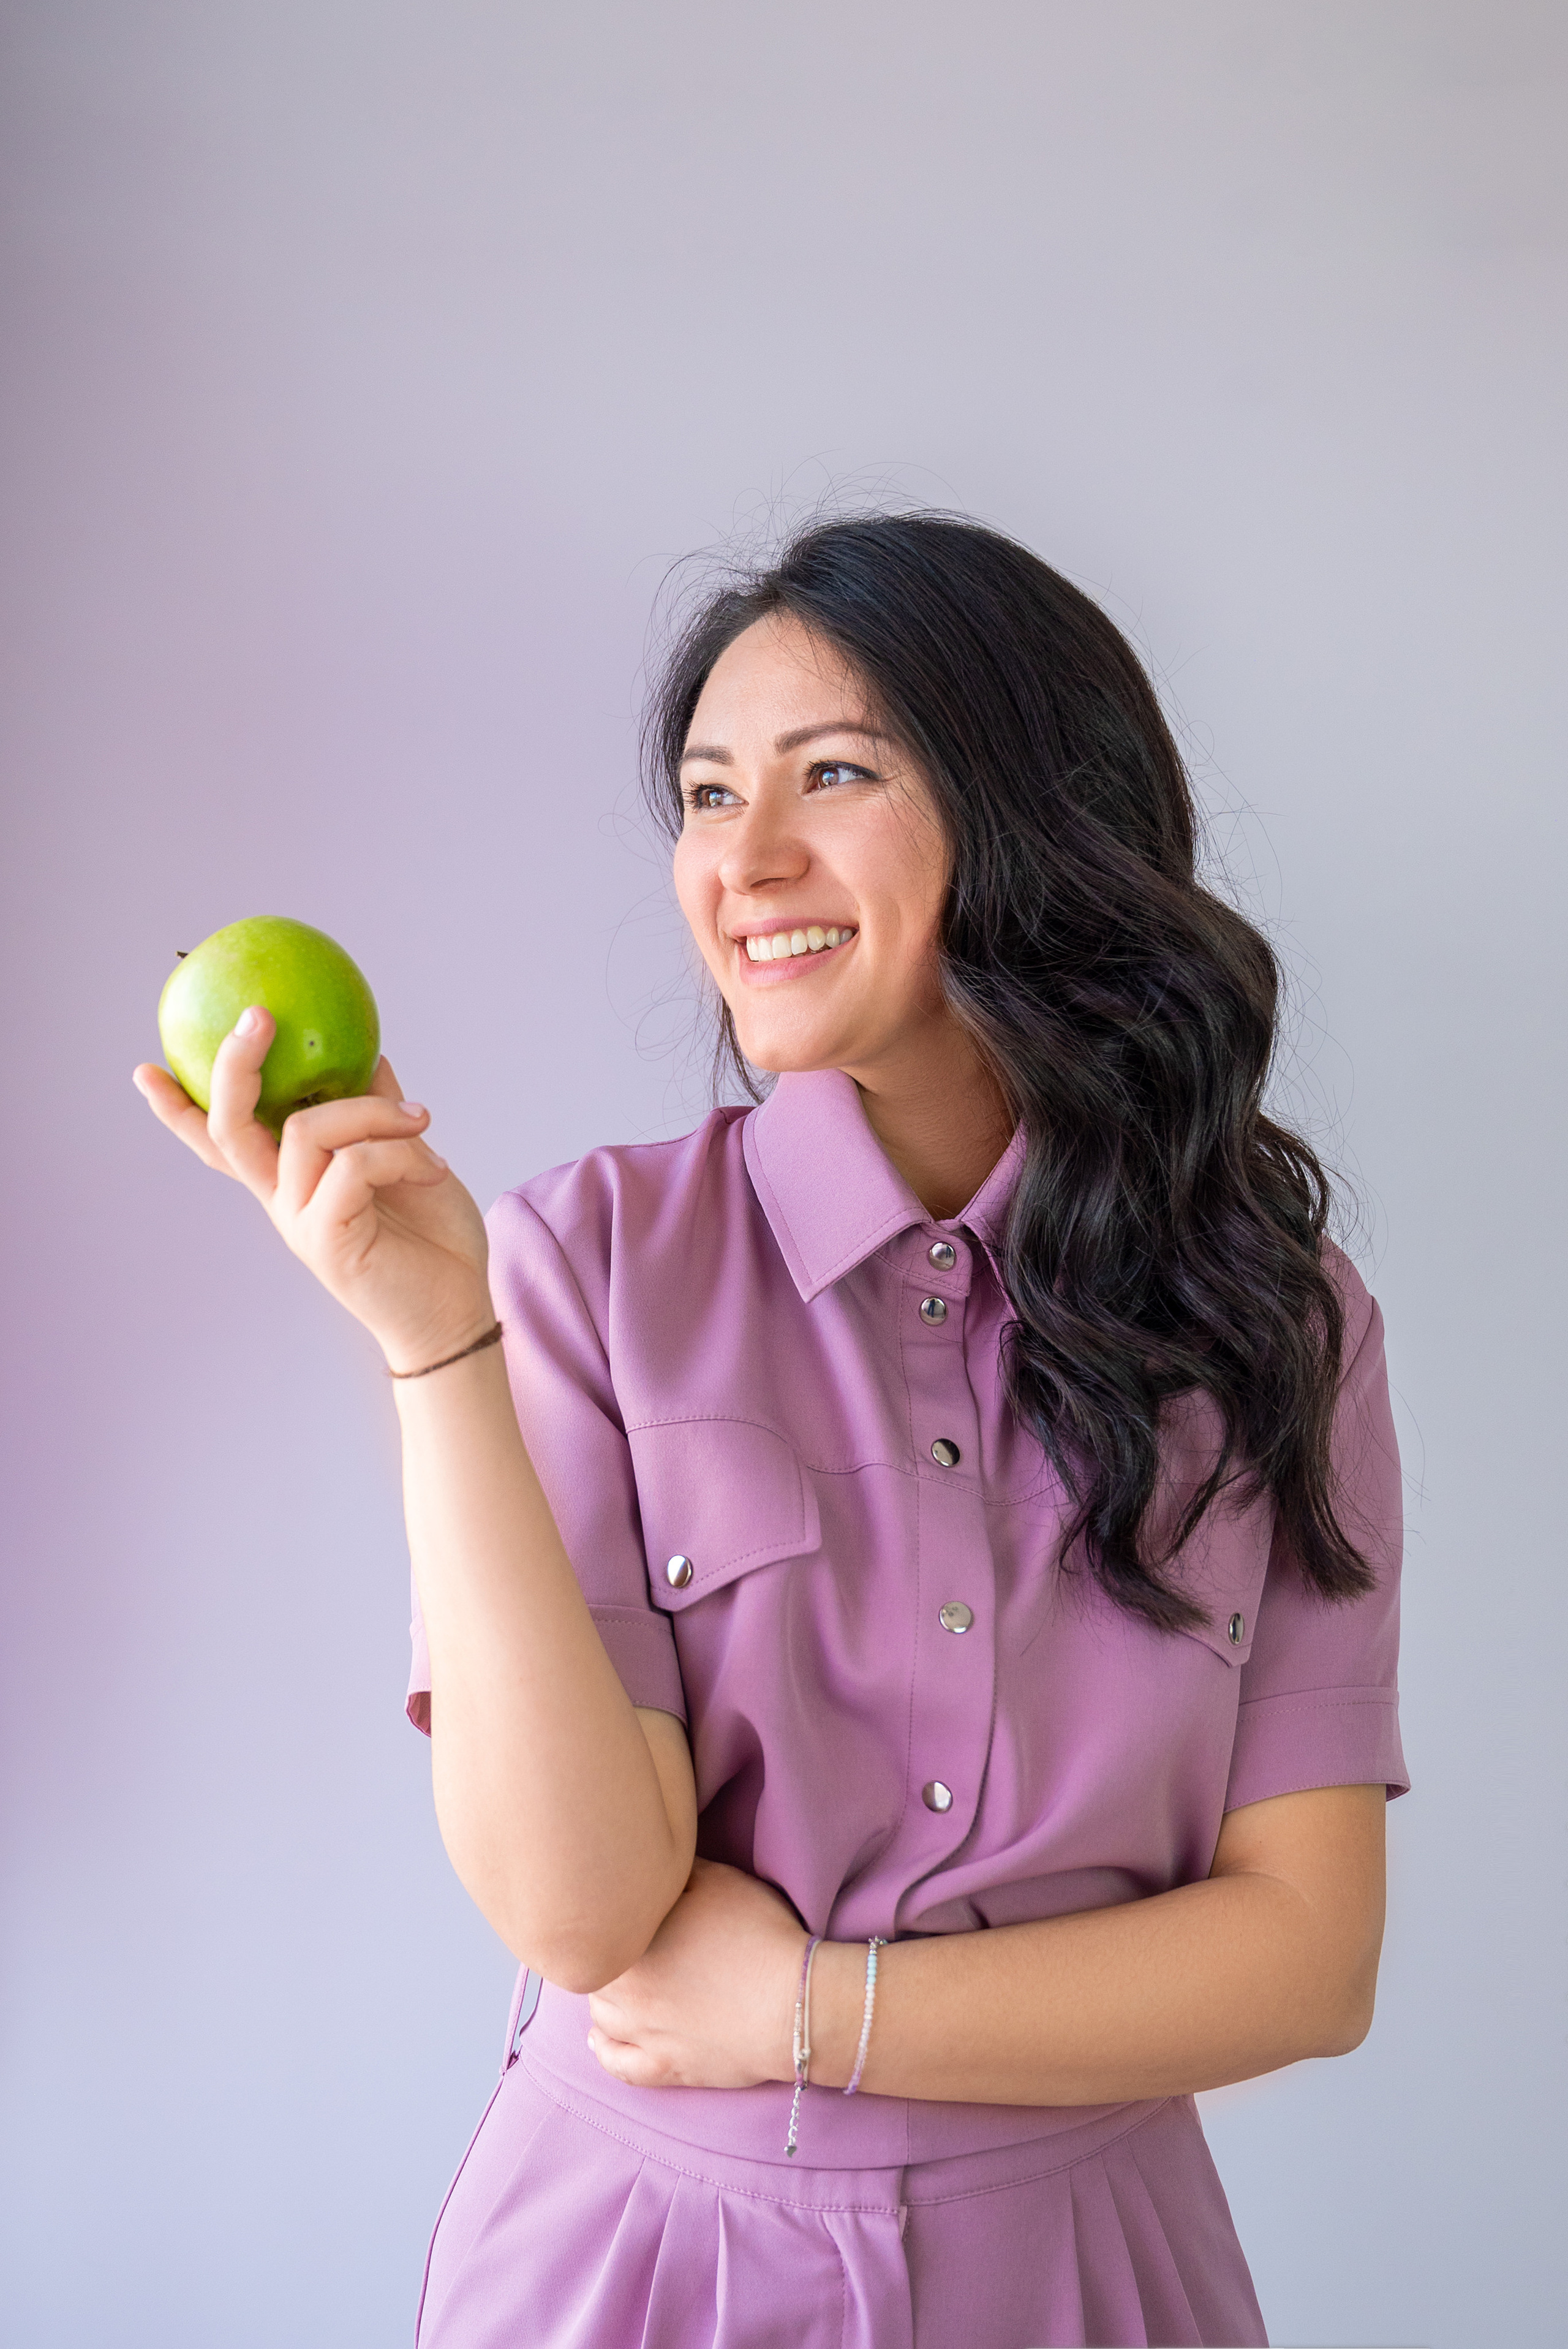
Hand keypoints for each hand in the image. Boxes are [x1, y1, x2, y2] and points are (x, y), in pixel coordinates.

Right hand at [133, 1006, 492, 1370]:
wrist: (457, 1308)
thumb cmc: (432, 1237)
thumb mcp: (408, 1156)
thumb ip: (378, 1111)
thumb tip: (369, 1054)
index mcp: (292, 1180)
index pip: (222, 1141)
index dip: (180, 1108)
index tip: (145, 1068)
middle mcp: (283, 1200)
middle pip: (230, 1128)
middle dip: (234, 1066)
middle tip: (257, 1017)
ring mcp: (300, 1221)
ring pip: (308, 1130)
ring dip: (372, 1112)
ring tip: (422, 1121)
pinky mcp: (327, 1239)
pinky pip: (352, 1164)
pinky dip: (397, 1151)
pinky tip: (433, 1166)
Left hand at [586, 1858, 807, 2089]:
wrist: (794, 2004)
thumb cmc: (758, 1936)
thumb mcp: (719, 1881)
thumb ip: (676, 1871)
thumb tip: (650, 1863)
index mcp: (634, 1944)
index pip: (598, 1929)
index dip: (606, 1918)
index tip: (616, 1910)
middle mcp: (629, 1993)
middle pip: (597, 1973)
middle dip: (605, 1957)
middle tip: (623, 1943)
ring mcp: (647, 2036)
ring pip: (601, 2018)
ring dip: (603, 1998)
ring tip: (617, 1982)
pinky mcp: (668, 2068)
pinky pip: (620, 2066)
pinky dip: (604, 2052)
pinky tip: (598, 2039)